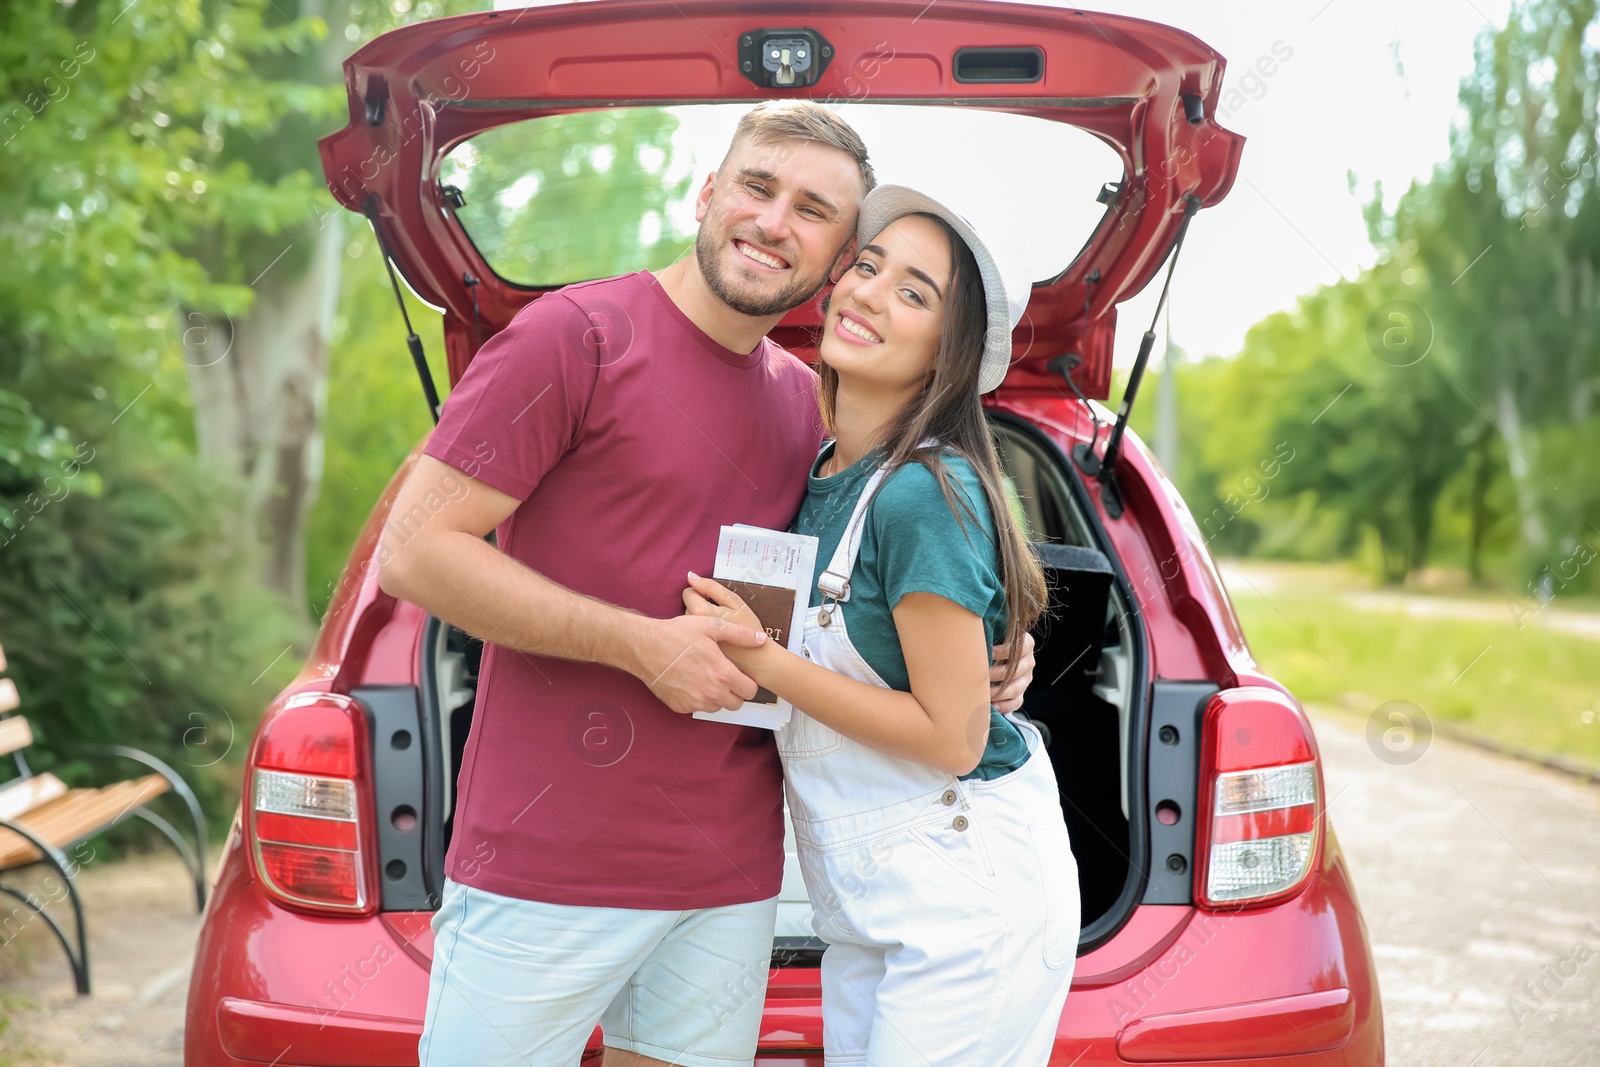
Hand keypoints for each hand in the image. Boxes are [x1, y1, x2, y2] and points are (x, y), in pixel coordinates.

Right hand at [632, 614, 765, 714]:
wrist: (645, 647)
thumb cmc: (677, 634)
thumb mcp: (712, 627)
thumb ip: (740, 635)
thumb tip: (761, 639)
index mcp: (723, 674)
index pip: (750, 691)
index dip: (748, 683)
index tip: (740, 675)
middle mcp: (711, 693)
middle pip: (736, 704)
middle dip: (735, 692)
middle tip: (724, 677)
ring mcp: (694, 702)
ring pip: (717, 707)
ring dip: (716, 697)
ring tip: (706, 678)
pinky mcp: (680, 707)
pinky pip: (697, 708)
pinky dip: (697, 699)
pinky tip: (690, 682)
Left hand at [683, 572, 770, 675]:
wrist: (757, 660)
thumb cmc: (749, 629)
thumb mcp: (734, 602)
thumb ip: (711, 587)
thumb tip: (691, 576)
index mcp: (700, 612)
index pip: (688, 593)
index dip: (703, 593)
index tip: (716, 602)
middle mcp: (691, 627)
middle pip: (689, 608)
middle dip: (702, 608)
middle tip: (721, 616)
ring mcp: (692, 640)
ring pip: (691, 622)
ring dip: (702, 621)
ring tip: (720, 629)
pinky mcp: (695, 651)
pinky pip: (694, 635)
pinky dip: (702, 634)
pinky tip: (717, 639)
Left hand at [990, 631, 1034, 712]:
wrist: (995, 658)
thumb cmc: (992, 643)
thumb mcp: (996, 635)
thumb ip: (991, 634)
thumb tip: (973, 638)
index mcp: (1026, 644)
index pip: (1021, 646)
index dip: (1005, 651)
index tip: (989, 653)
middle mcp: (1028, 662)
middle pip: (1018, 670)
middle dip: (998, 673)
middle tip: (982, 674)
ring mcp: (1026, 679)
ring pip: (1016, 688)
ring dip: (999, 691)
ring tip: (983, 692)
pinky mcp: (1020, 694)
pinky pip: (1016, 703)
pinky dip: (1003, 706)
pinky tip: (991, 705)